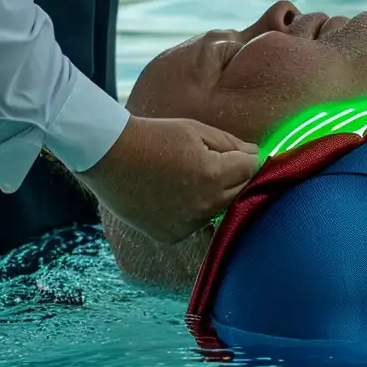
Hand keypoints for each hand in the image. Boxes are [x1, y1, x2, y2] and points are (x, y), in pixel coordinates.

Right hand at [78, 114, 255, 242]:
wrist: (110, 157)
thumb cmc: (155, 137)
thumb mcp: (198, 131)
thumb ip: (232, 145)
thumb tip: (256, 155)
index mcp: (214, 176)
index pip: (252, 168)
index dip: (247, 157)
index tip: (237, 151)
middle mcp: (204, 205)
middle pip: (240, 191)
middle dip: (234, 176)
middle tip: (213, 162)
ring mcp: (187, 224)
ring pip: (219, 209)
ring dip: (215, 195)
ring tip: (189, 176)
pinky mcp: (171, 235)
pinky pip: (196, 224)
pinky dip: (193, 211)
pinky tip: (175, 194)